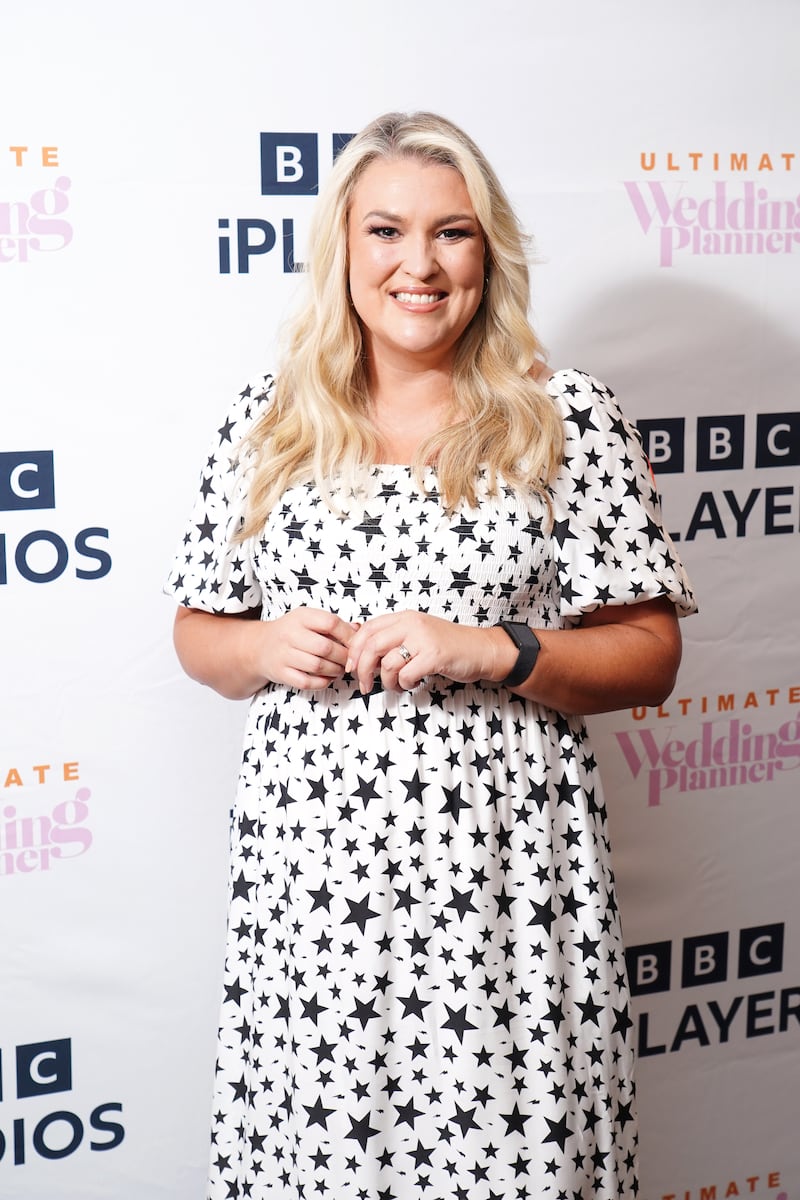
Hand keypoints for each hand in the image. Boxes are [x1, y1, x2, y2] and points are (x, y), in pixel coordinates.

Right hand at [260, 607, 357, 690]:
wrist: (260, 646)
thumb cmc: (291, 632)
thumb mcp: (309, 620)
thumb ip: (333, 625)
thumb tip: (359, 631)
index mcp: (301, 617)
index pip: (330, 623)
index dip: (348, 635)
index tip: (356, 643)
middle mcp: (290, 634)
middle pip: (325, 647)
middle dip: (344, 656)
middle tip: (350, 660)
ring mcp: (284, 655)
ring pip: (317, 666)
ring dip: (335, 670)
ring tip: (340, 668)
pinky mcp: (281, 673)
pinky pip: (307, 682)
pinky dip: (322, 682)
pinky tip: (327, 677)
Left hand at [345, 611, 515, 693]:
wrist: (481, 649)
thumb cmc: (448, 646)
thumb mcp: (417, 634)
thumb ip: (392, 638)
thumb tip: (359, 649)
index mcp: (405, 617)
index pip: (367, 629)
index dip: (354, 650)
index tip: (351, 667)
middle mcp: (412, 624)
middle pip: (372, 646)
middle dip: (363, 670)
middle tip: (364, 685)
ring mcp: (424, 639)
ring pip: (387, 664)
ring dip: (387, 682)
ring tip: (397, 686)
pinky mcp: (435, 655)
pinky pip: (406, 675)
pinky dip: (405, 684)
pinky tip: (413, 684)